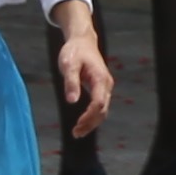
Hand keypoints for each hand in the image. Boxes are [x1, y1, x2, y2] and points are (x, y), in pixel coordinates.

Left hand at [49, 7, 115, 136]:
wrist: (83, 41)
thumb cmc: (75, 51)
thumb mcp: (69, 64)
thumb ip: (71, 82)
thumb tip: (72, 101)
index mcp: (100, 79)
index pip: (99, 103)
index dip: (89, 116)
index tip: (77, 124)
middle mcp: (106, 85)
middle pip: (102, 110)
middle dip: (90, 123)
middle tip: (76, 133)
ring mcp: (105, 87)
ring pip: (102, 110)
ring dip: (92, 122)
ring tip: (78, 132)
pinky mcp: (101, 88)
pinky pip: (100, 106)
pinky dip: (92, 116)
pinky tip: (82, 123)